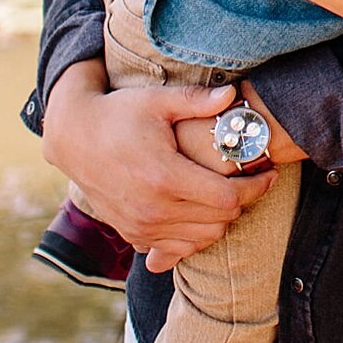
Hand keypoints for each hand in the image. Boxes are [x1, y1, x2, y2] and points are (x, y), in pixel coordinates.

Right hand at [41, 61, 274, 265]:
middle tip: (251, 180)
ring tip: (226, 193)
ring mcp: (141, 226)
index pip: (228, 197)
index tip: (268, 172)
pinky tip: (199, 210)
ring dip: (221, 219)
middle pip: (220, 220)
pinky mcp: (133, 235)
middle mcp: (154, 209)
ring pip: (202, 239)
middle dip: (243, 201)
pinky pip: (177, 248)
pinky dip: (195, 235)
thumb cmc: (119, 114)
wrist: (74, 137)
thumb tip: (233, 95)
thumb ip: (197, 100)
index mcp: (165, 177)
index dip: (256, 187)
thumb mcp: (157, 101)